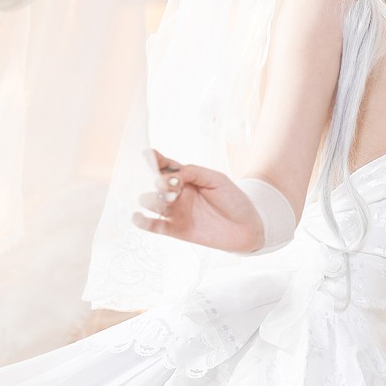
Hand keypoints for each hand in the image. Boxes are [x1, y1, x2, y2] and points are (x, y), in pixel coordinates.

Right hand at [131, 148, 263, 252]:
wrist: (248, 227)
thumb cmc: (234, 199)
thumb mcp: (216, 179)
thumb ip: (193, 172)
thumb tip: (172, 175)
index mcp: (185, 178)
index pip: (164, 166)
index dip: (154, 160)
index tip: (148, 155)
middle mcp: (176, 193)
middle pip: (155, 184)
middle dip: (158, 183)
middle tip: (170, 186)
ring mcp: (175, 212)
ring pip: (152, 203)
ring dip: (152, 200)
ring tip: (167, 201)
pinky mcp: (176, 230)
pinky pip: (154, 226)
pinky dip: (143, 222)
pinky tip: (138, 217)